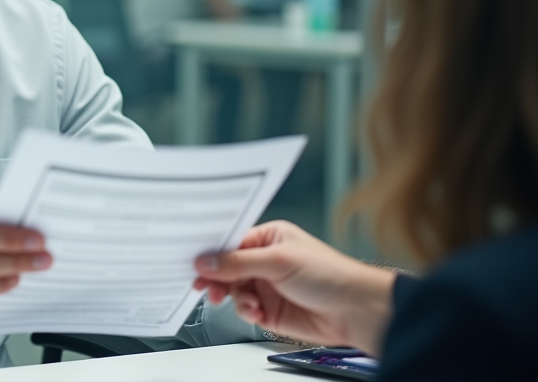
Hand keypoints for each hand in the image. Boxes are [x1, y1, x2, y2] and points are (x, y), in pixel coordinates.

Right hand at [193, 220, 395, 354]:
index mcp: (269, 238)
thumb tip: (205, 261)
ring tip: (245, 302)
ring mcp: (267, 286)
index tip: (194, 258)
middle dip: (216, 276)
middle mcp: (266, 261)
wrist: (355, 310)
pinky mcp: (270, 310)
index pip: (231, 241)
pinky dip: (245, 311)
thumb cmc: (330, 274)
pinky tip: (255, 311)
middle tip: (203, 285)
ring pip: (233, 290)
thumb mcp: (278, 261)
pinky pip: (245, 309)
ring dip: (234, 296)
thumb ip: (238, 262)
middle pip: (227, 267)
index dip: (212, 250)